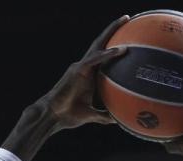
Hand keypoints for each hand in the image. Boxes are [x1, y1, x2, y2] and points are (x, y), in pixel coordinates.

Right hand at [40, 15, 129, 131]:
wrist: (53, 116)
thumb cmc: (68, 115)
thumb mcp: (91, 115)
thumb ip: (104, 115)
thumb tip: (117, 120)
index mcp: (89, 75)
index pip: (104, 56)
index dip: (114, 46)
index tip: (129, 38)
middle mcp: (85, 67)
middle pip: (101, 44)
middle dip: (113, 29)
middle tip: (127, 18)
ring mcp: (81, 67)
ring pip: (98, 45)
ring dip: (111, 32)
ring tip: (125, 20)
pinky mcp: (77, 71)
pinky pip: (95, 60)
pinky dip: (107, 54)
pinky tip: (121, 50)